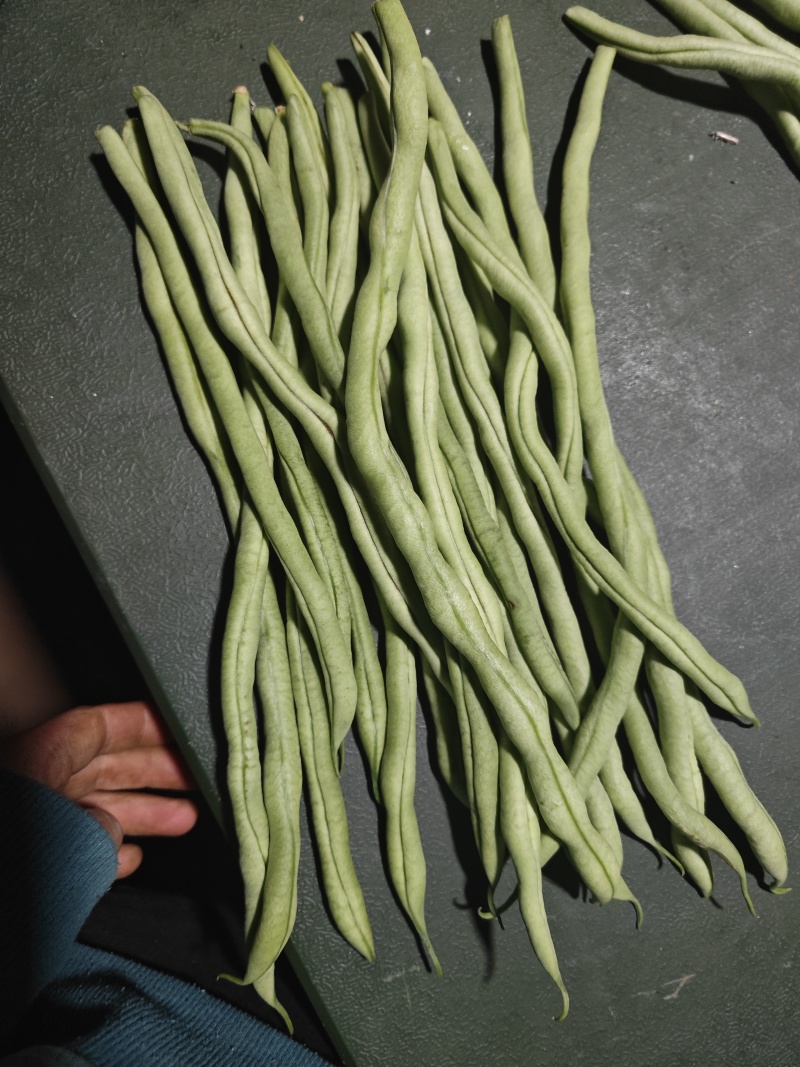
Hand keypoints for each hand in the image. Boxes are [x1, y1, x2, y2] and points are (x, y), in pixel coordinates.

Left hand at [0, 701, 197, 877]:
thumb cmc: (16, 844)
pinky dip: (105, 847)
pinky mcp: (26, 856)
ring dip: (139, 814)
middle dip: (153, 775)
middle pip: (103, 765)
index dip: (144, 725)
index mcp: (41, 757)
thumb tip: (114, 831)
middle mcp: (35, 781)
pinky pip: (73, 842)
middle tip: (194, 781)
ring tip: (183, 821)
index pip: (100, 726)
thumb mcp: (65, 829)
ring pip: (92, 805)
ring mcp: (30, 818)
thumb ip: (98, 825)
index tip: (179, 730)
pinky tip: (130, 858)